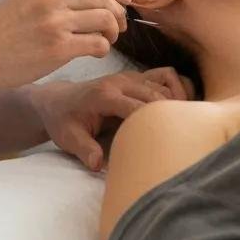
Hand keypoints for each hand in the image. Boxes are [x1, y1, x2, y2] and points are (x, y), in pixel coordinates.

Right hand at [0, 0, 133, 90]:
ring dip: (113, 31)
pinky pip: (98, 43)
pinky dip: (103, 48)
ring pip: (105, 19)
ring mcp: (55, 22)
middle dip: (118, 13)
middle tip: (120, 26)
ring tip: (107, 40)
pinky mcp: (59, 48)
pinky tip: (95, 52)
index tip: (124, 1)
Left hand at [31, 67, 193, 171]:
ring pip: (167, 83)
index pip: (137, 107)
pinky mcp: (137, 77)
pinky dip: (178, 87)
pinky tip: (178, 108)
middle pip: (157, 94)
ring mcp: (130, 76)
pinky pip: (166, 75)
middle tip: (181, 137)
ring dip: (178, 102)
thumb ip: (84, 149)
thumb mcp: (68, 138)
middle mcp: (120, 81)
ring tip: (182, 125)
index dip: (153, 123)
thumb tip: (97, 163)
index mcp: (104, 95)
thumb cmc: (64, 121)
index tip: (166, 141)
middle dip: (171, 115)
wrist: (57, 101)